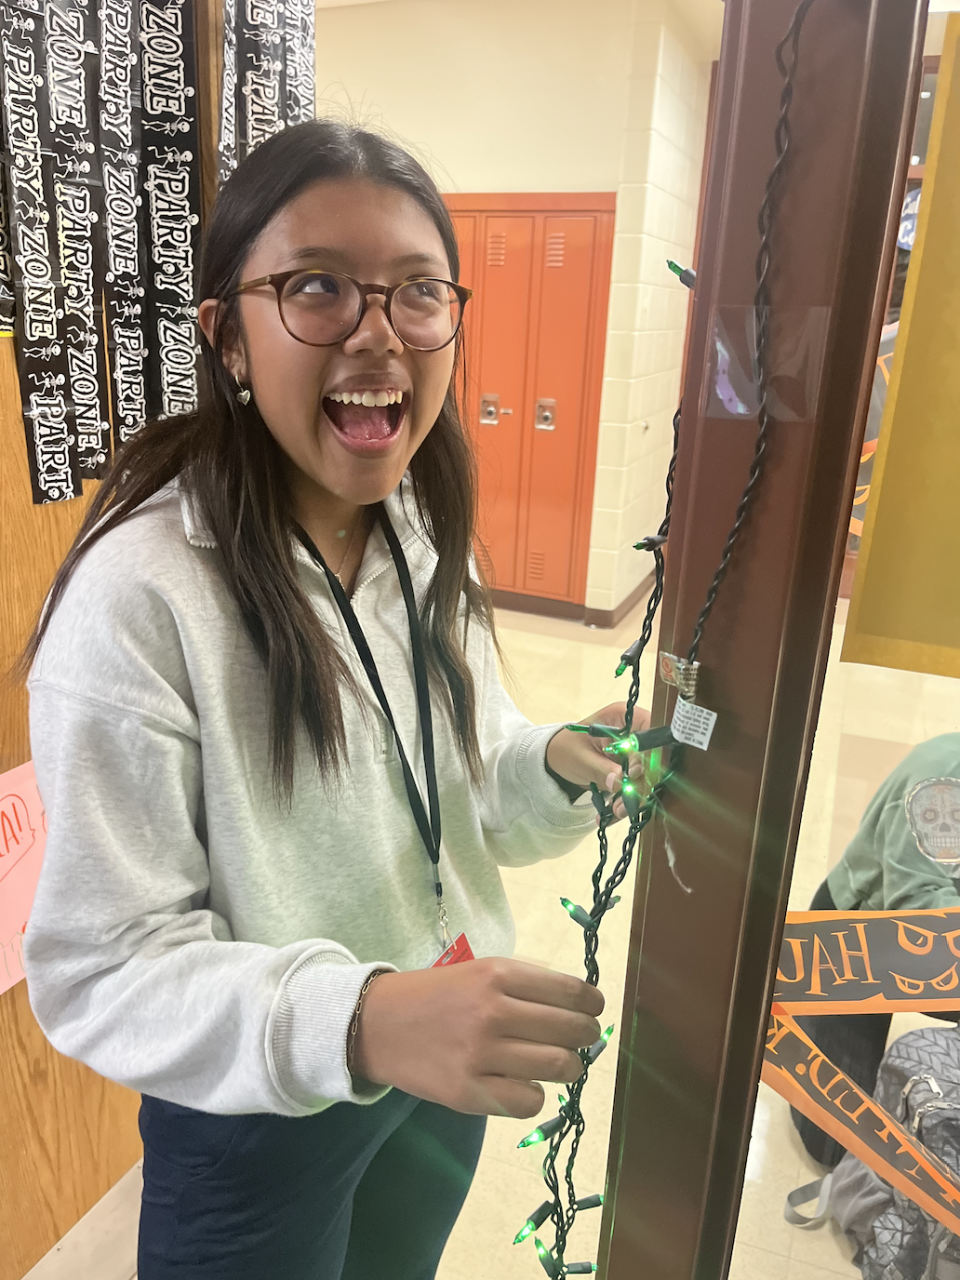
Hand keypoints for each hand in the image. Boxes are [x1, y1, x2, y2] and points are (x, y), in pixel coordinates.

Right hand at [351, 958, 604, 1117]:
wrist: (378, 1024)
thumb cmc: (438, 995)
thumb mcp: (481, 972)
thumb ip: (526, 986)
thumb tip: (581, 1006)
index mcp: (498, 974)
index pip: (571, 991)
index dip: (593, 1004)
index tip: (594, 1010)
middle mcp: (493, 1011)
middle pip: (571, 1031)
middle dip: (587, 1037)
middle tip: (581, 1040)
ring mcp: (481, 1054)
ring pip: (558, 1067)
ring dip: (567, 1068)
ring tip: (556, 1064)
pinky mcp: (468, 1092)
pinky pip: (529, 1102)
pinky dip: (534, 1096)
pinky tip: (523, 1084)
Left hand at [545, 701, 651, 816]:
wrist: (558, 761)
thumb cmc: (566, 749)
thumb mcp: (580, 758)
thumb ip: (601, 769)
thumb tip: (621, 782)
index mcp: (622, 717)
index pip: (649, 730)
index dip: (648, 751)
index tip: (635, 773)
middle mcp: (634, 733)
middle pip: (652, 757)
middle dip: (639, 783)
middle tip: (623, 803)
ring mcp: (635, 753)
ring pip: (647, 777)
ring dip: (633, 797)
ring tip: (615, 811)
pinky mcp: (633, 771)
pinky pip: (637, 788)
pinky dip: (626, 802)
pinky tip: (612, 813)